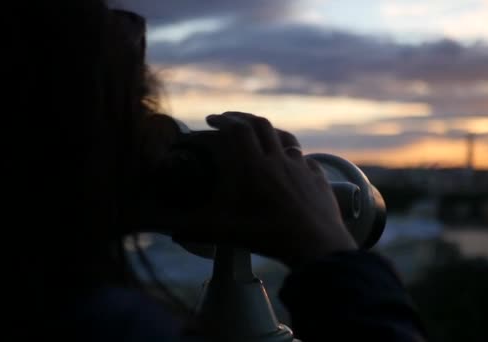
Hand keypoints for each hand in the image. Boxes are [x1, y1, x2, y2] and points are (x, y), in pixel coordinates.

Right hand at [175, 112, 357, 266]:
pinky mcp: (319, 178)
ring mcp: (301, 167)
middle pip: (261, 125)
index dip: (223, 120)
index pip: (238, 129)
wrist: (315, 245)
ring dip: (271, 132)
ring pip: (286, 138)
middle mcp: (279, 160)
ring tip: (261, 135)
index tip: (212, 119)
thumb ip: (194, 229)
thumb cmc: (267, 236)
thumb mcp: (224, 233)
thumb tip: (168, 232)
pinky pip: (306, 159)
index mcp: (254, 166)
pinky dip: (295, 157)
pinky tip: (292, 165)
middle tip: (231, 120)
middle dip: (243, 118)